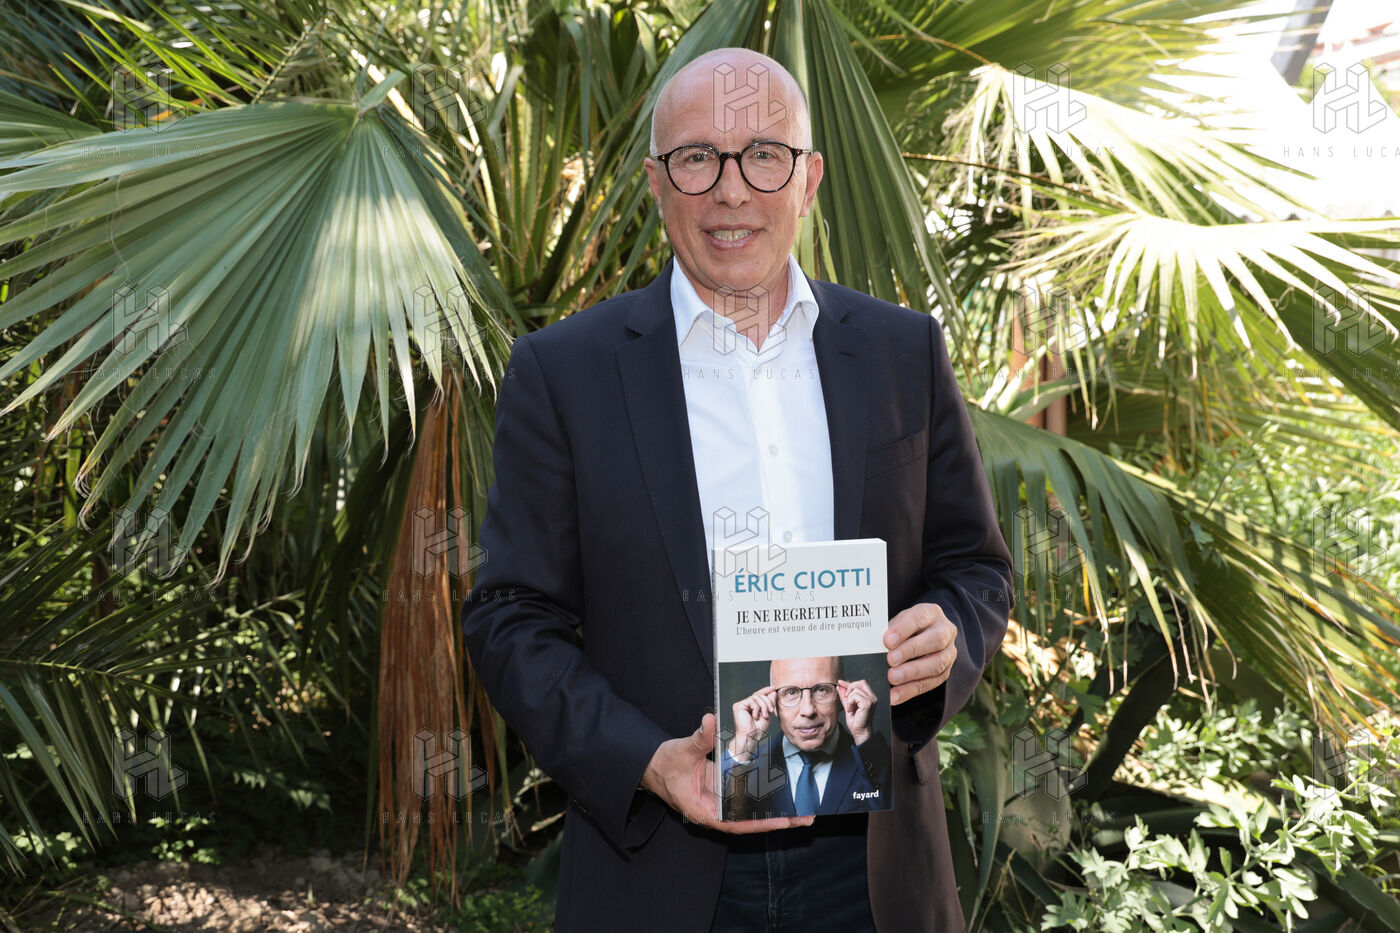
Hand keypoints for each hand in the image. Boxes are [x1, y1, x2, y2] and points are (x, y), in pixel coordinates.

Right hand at [641, 713, 813, 833]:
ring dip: (775, 811)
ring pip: (751, 811)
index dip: (761, 823)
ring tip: (802, 812)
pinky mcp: (724, 793)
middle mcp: (716, 811)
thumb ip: (699, 739)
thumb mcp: (681, 752)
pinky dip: (763, 797)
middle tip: (805, 818)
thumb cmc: (665, 765)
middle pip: (750, 820)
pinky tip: (782, 795)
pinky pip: (746, 799)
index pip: (737, 822)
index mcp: (706, 810)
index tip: (783, 822)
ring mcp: (721, 803)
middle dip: (777, 820)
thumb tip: (710, 722)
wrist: (654, 766)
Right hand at [728, 685, 776, 761]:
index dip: (766, 690)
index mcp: (753, 706)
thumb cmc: (757, 730)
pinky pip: (751, 700)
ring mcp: (742, 705)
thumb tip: (773, 692)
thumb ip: (769, 703)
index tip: (773, 688)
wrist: (751, 737)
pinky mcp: (738, 706)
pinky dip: (756, 708)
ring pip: (756, 696)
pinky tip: (755, 716)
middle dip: (767, 702)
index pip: (759, 695)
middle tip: (770, 711)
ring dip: (763, 706)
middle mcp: (746, 704)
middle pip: (759, 695)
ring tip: (764, 715)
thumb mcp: (767, 714)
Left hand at [836, 678, 876, 745]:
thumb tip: (840, 685)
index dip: (850, 683)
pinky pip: (855, 696)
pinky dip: (850, 702)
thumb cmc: (856, 721)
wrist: (859, 732)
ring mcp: (871, 700)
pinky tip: (852, 710)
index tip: (840, 683)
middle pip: (860, 683)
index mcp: (870, 696)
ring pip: (856, 690)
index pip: (861, 683)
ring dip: (849, 699)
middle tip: (848, 701)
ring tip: (851, 708)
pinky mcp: (868, 704)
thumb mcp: (848, 705)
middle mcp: (873, 697)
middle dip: (850, 689)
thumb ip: (845, 695)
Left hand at [884, 603, 957, 704]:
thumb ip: (889, 632)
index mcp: (931, 613)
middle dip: (911, 651)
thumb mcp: (898, 623)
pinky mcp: (945, 673)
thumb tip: (872, 647)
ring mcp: (949, 653)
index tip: (887, 640)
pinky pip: (930, 683)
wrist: (922, 636)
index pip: (919, 617)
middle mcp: (946, 631)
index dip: (903, 629)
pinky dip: (910, 690)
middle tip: (890, 660)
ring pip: (937, 664)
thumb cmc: (905, 628)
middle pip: (935, 640)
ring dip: (912, 673)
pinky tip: (894, 695)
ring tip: (892, 678)